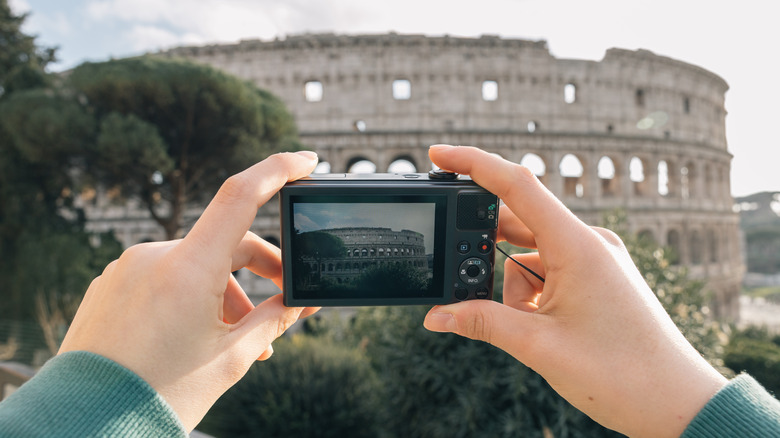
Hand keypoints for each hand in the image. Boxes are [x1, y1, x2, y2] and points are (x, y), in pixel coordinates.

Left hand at [59, 151, 319, 430]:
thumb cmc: (160, 394)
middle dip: (262, 267)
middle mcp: (153, 257)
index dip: (279, 170)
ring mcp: (127, 269)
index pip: (240, 196)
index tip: (307, 160)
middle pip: (226, 240)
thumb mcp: (231, 358)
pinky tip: (199, 333)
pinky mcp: (111, 286)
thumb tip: (303, 301)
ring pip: (195, 264)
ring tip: (239, 340)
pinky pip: (164, 278)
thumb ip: (274, 321)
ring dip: (225, 291)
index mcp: (187, 269)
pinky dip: (191, 295)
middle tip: (286, 298)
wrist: (86, 422)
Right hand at [423, 145, 725, 437]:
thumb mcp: (538, 346)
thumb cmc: (621, 373)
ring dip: (515, 290)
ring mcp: (596, 258)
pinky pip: (549, 271)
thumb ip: (481, 322)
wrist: (675, 402)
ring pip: (530, 256)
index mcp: (578, 246)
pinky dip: (533, 295)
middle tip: (473, 289)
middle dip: (490, 258)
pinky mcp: (599, 275)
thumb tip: (437, 315)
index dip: (473, 164)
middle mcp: (589, 243)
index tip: (439, 153)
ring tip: (531, 330)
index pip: (517, 187)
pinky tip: (543, 327)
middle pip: (517, 225)